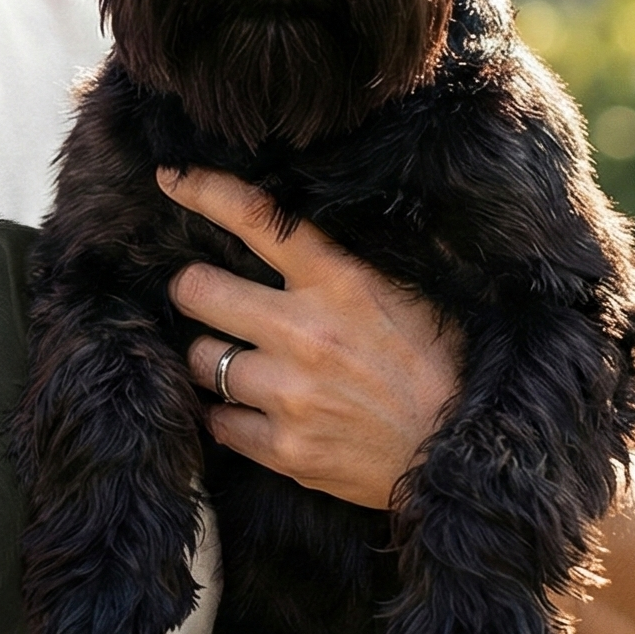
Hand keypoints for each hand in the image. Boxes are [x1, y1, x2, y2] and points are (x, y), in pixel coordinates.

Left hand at [159, 168, 460, 511]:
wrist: (463, 456)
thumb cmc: (440, 367)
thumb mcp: (404, 294)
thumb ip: (342, 268)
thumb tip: (288, 236)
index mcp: (340, 283)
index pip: (257, 219)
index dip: (204, 190)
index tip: (170, 178)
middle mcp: (305, 332)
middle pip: (195, 290)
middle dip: (193, 290)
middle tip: (208, 299)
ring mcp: (290, 394)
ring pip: (199, 358)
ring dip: (211, 358)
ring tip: (243, 363)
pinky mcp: (284, 448)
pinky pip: (217, 421)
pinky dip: (228, 415)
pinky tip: (255, 411)